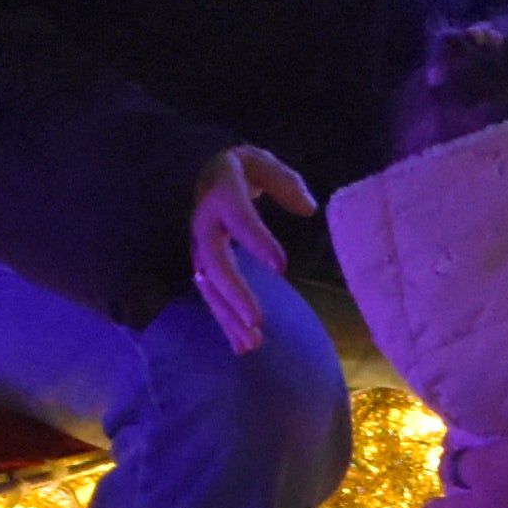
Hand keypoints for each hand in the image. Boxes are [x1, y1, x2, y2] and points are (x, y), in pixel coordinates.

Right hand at [188, 144, 311, 351]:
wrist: (198, 172)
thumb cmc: (238, 168)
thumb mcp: (260, 162)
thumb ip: (284, 183)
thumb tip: (309, 209)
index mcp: (222, 195)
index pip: (240, 219)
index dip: (257, 242)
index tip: (281, 266)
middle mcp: (204, 225)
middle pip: (215, 263)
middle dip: (235, 293)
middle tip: (257, 319)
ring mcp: (198, 248)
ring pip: (209, 287)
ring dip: (229, 316)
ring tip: (252, 342)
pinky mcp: (201, 266)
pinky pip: (210, 296)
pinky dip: (225, 322)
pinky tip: (243, 345)